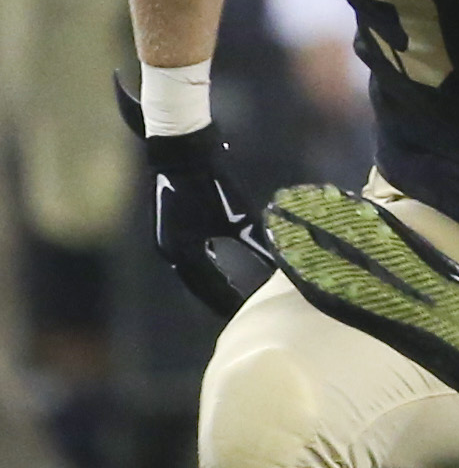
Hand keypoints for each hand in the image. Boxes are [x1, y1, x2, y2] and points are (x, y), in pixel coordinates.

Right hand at [114, 78, 277, 318]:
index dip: (230, 301)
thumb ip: (256, 245)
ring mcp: (169, 241)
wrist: (184, 152)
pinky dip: (209, 267)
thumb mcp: (238, 217)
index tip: (250, 315)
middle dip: (222, 298)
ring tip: (239, 298)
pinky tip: (226, 272)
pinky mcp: (173, 229)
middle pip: (201, 285)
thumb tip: (280, 268)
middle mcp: (172, 252)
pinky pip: (193, 257)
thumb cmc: (212, 183)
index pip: (210, 289)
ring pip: (196, 273)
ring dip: (216, 284)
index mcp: (184, 253)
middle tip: (246, 313)